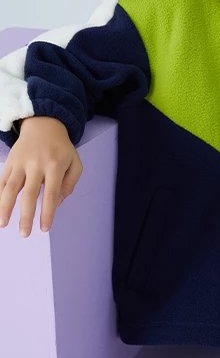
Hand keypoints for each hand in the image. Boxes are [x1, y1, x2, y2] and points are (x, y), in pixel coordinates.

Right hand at [0, 119, 82, 236]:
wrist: (43, 124)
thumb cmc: (61, 148)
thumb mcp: (75, 162)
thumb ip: (70, 184)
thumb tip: (57, 203)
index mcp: (55, 165)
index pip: (51, 193)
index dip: (47, 213)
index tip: (44, 228)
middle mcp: (36, 164)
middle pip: (29, 193)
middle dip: (26, 216)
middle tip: (24, 234)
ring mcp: (21, 162)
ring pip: (11, 187)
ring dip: (5, 207)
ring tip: (3, 224)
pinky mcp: (10, 161)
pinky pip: (2, 180)